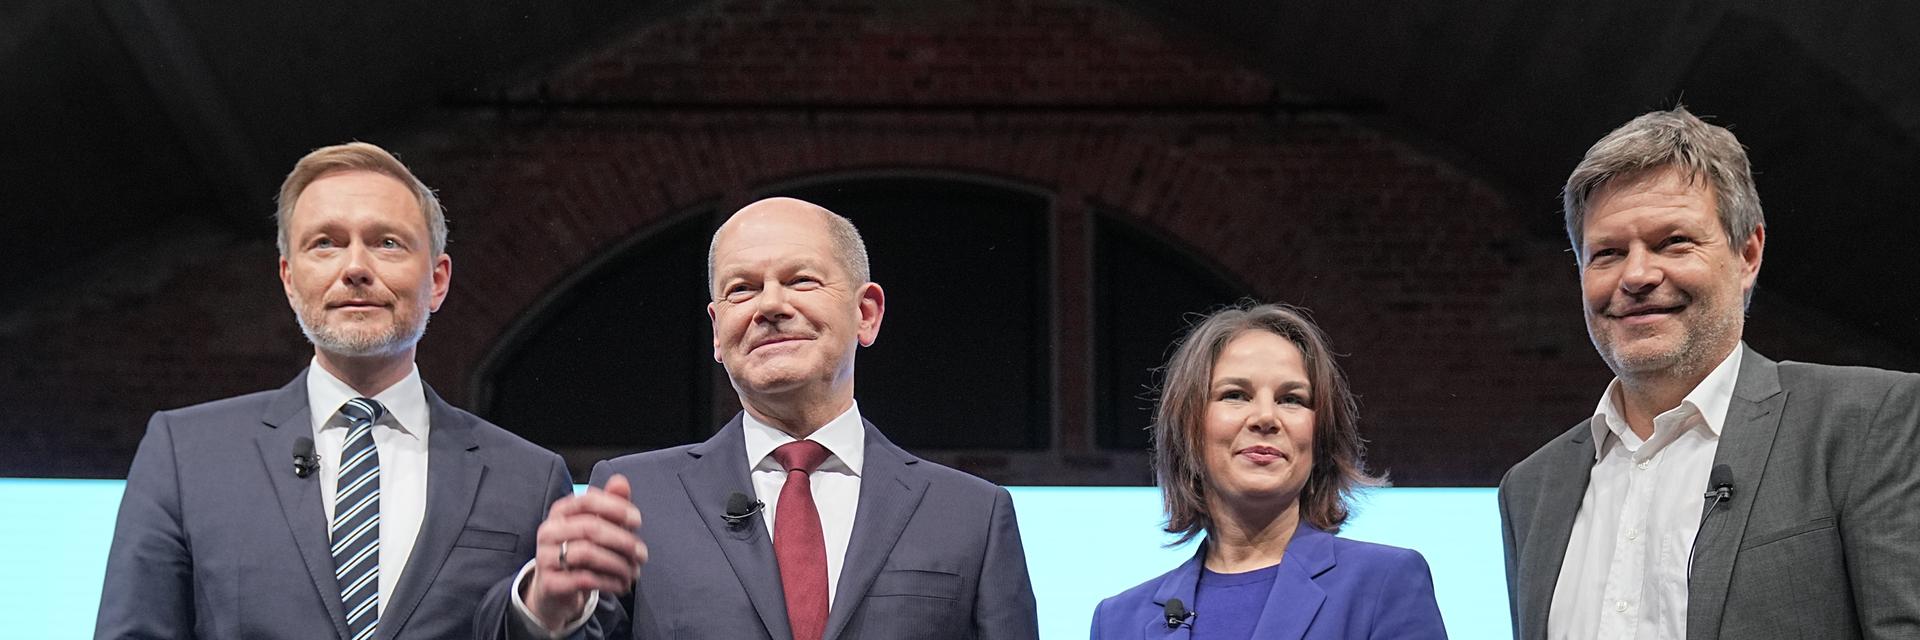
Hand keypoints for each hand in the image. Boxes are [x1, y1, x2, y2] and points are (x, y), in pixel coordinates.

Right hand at [523, 474, 647, 630]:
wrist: (557, 590)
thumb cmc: (582, 551)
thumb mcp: (598, 526)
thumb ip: (611, 504)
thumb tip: (621, 481)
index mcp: (561, 511)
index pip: (588, 500)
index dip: (616, 508)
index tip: (637, 520)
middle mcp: (549, 531)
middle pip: (591, 528)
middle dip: (623, 541)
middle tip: (642, 554)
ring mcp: (545, 557)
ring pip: (587, 554)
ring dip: (618, 564)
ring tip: (632, 572)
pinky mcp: (550, 583)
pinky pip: (584, 579)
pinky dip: (609, 582)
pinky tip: (621, 584)